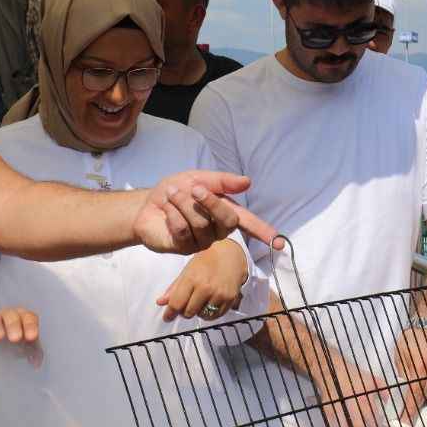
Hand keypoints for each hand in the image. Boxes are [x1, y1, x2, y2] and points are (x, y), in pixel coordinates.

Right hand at [0, 306, 42, 367]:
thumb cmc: (18, 342)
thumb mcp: (28, 346)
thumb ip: (34, 351)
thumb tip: (36, 363)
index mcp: (24, 318)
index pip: (29, 317)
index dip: (30, 326)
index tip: (31, 337)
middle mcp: (10, 316)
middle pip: (12, 316)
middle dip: (14, 326)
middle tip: (15, 338)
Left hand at [134, 170, 279, 254]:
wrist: (147, 204)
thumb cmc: (177, 191)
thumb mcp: (198, 178)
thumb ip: (222, 181)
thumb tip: (247, 182)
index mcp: (225, 213)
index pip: (249, 223)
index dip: (264, 232)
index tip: (279, 242)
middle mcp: (217, 230)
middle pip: (227, 220)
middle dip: (211, 201)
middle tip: (194, 188)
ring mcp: (201, 242)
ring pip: (201, 223)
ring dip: (184, 203)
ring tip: (171, 193)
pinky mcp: (183, 248)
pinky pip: (183, 230)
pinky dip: (173, 213)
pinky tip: (166, 209)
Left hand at [156, 242, 246, 321]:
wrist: (230, 254)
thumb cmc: (207, 260)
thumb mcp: (187, 270)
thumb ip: (174, 288)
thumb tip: (160, 302)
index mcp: (192, 278)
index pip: (176, 303)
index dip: (170, 313)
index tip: (167, 317)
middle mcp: (205, 288)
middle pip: (188, 312)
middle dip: (184, 310)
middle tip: (187, 303)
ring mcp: (218, 294)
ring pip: (202, 316)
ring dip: (198, 312)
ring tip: (200, 300)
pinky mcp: (229, 299)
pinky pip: (216, 316)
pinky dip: (211, 313)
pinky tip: (210, 302)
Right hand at [320, 367, 392, 426]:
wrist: (329, 366)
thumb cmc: (351, 372)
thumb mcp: (369, 376)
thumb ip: (381, 387)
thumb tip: (388, 399)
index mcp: (364, 397)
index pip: (374, 420)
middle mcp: (352, 405)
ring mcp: (338, 408)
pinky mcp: (327, 409)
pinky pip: (332, 426)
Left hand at [394, 327, 426, 426]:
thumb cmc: (409, 341)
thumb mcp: (399, 356)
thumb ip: (402, 376)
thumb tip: (399, 395)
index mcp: (421, 366)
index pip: (414, 393)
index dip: (409, 409)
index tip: (404, 422)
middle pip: (424, 397)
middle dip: (414, 409)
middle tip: (405, 419)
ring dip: (422, 401)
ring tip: (412, 403)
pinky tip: (422, 391)